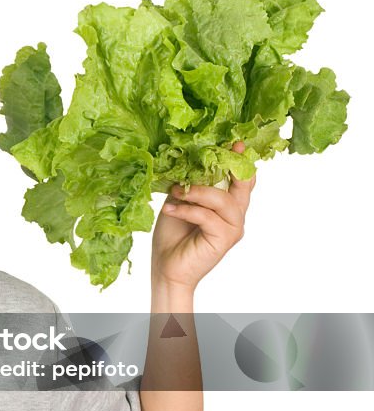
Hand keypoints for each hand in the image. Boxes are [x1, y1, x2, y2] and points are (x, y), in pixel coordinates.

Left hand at [151, 141, 255, 291]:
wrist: (166, 268)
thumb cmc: (172, 235)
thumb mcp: (179, 202)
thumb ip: (189, 184)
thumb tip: (186, 159)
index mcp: (227, 204)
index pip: (241, 179)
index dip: (239, 160)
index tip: (234, 142)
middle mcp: (235, 215)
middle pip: (242, 185)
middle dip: (229, 166)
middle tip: (213, 154)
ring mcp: (233, 228)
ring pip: (223, 200)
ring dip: (197, 192)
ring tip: (176, 191)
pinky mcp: (224, 239)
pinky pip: (208, 217)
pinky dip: (188, 210)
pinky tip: (170, 210)